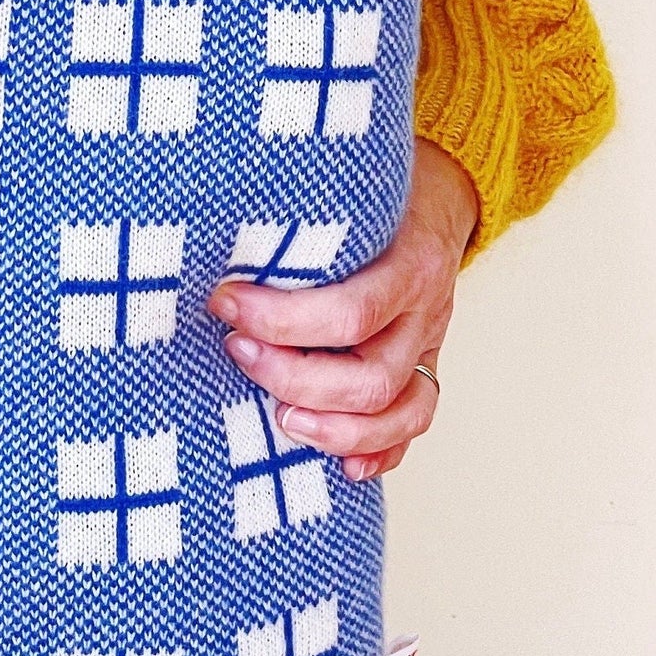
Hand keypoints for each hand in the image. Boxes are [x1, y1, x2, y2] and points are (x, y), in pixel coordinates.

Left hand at [206, 140, 478, 480]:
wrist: (440, 194)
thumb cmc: (374, 191)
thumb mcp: (346, 188)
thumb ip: (301, 212)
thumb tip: (214, 224)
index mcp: (410, 261)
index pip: (350, 312)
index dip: (282, 319)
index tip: (224, 304)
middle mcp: (428, 310)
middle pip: (370, 376)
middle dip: (294, 376)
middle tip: (237, 352)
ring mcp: (432, 345)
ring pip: (401, 411)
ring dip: (336, 428)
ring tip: (280, 418)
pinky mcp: (427, 370)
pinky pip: (415, 424)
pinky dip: (381, 451)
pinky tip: (343, 466)